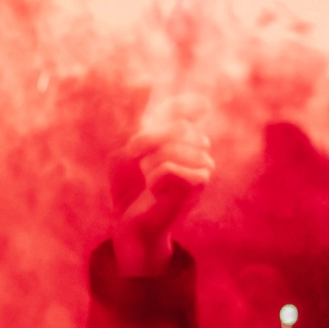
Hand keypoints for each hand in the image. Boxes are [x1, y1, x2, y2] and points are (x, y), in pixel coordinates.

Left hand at [109, 104, 212, 276]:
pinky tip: (156, 192)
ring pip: (171, 148)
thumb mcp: (126, 156)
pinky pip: (168, 168)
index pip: (183, 108)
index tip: (161, 123)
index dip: (180, 104)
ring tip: (149, 182)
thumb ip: (147, 136)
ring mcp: (202, 166)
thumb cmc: (128, 189)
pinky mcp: (198, 184)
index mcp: (179, 138)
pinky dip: (154, 179)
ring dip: (148, 164)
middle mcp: (196, 149)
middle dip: (146, 145)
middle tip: (141, 169)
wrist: (128, 223)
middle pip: (178, 126)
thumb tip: (171, 131)